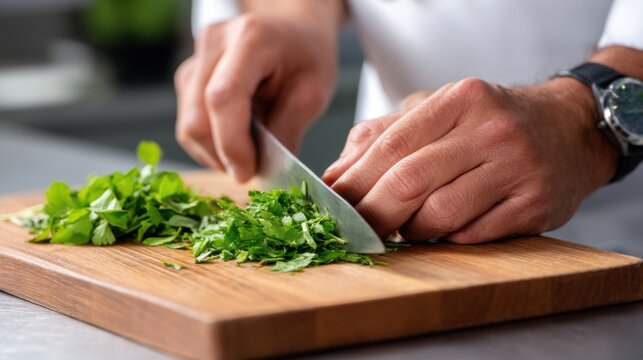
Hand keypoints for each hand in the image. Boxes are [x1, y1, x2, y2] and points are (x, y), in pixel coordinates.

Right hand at [175, 12, 337, 181]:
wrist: (292, 31)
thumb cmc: (306, 56)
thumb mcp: (314, 92)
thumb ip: (289, 129)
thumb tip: (266, 170)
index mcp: (251, 39)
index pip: (223, 98)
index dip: (231, 144)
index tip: (248, 172)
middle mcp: (214, 42)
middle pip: (197, 117)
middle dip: (222, 155)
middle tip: (252, 170)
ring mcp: (196, 58)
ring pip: (188, 125)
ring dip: (215, 153)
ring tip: (249, 153)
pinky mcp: (188, 76)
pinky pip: (188, 122)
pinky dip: (210, 143)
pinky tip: (236, 140)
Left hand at [323, 78, 617, 242]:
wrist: (568, 128)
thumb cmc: (489, 122)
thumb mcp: (437, 111)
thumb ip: (382, 137)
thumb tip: (334, 177)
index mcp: (459, 100)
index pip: (391, 145)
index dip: (355, 181)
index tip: (331, 204)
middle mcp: (492, 130)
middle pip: (410, 182)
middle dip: (374, 214)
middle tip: (358, 229)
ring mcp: (518, 168)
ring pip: (440, 215)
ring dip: (412, 230)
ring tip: (407, 225)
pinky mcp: (536, 205)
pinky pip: (474, 235)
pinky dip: (448, 238)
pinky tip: (443, 229)